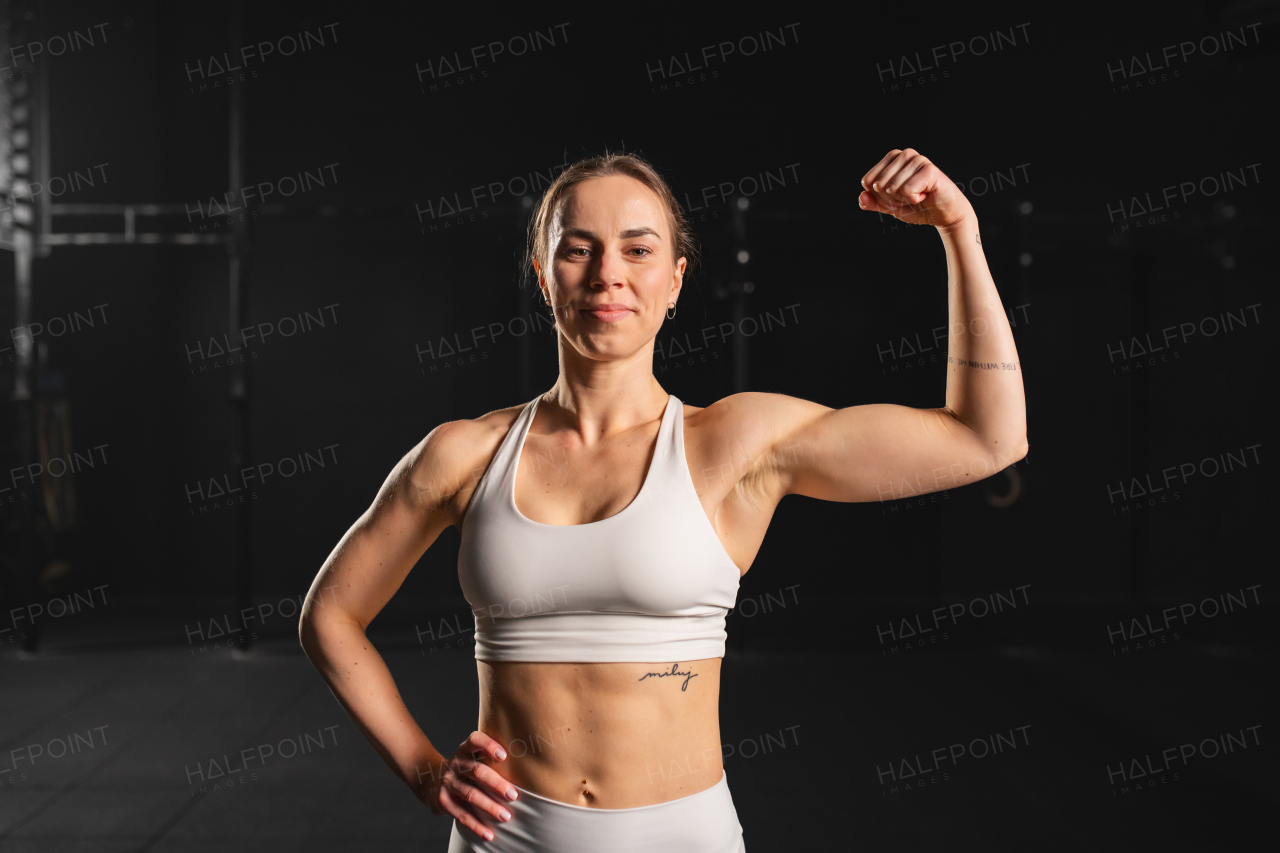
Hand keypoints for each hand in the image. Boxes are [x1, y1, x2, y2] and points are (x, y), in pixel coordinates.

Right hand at [420, 731, 518, 841]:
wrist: (431, 780)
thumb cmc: (465, 768)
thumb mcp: (473, 756)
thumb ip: (491, 757)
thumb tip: (528, 765)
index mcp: (465, 749)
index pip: (475, 740)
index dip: (488, 746)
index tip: (504, 756)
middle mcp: (455, 763)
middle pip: (476, 771)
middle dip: (496, 783)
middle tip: (513, 795)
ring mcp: (448, 782)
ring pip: (471, 794)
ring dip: (489, 807)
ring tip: (506, 816)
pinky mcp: (444, 801)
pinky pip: (462, 815)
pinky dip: (476, 826)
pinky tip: (489, 834)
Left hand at [858, 148, 972, 230]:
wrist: (944, 214)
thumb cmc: (918, 207)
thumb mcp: (890, 207)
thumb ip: (873, 202)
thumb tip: (861, 197)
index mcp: (892, 159)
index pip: (868, 181)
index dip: (880, 197)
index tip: (898, 196)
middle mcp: (904, 154)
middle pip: (878, 185)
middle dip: (892, 200)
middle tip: (911, 197)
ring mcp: (917, 159)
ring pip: (892, 188)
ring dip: (904, 200)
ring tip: (919, 195)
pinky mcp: (929, 169)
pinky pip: (906, 190)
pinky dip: (914, 199)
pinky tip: (926, 194)